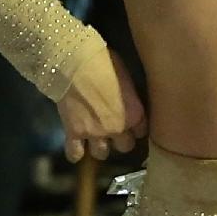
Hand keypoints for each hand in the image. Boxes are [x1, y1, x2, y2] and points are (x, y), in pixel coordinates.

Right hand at [58, 45, 147, 162]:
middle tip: (112, 129)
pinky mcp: (74, 132)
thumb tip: (127, 100)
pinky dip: (75, 153)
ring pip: (102, 154)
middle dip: (119, 139)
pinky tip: (76, 147)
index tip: (130, 122)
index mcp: (135, 114)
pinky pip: (75, 154)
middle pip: (125, 147)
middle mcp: (118, 128)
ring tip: (94, 137)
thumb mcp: (126, 77)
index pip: (142, 132)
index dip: (135, 127)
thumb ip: (129, 96)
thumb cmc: (103, 61)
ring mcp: (95, 133)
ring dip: (99, 147)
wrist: (74, 61)